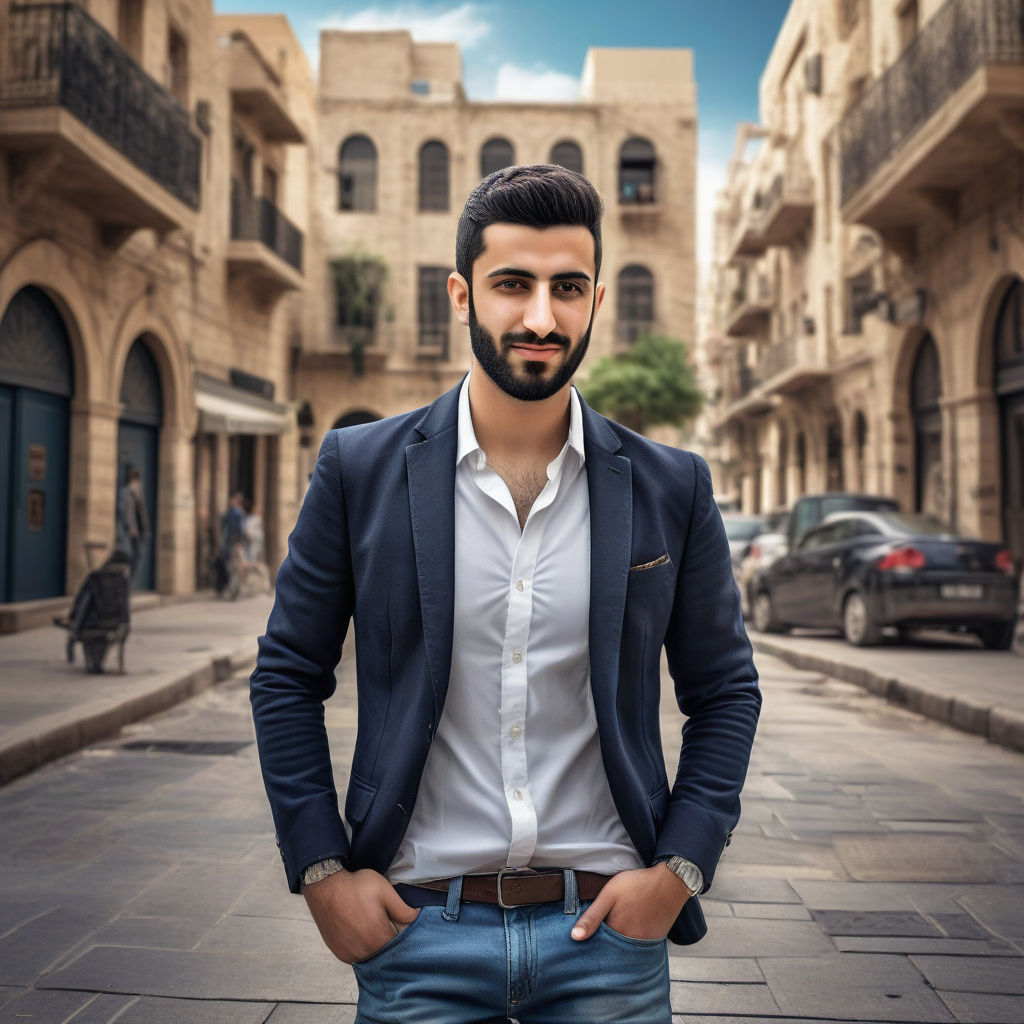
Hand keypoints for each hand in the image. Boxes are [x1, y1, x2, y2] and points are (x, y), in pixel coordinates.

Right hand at [302, 868, 418, 963]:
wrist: (325, 887)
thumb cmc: (356, 886)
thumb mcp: (384, 890)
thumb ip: (402, 909)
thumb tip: (416, 918)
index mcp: (379, 936)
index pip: (400, 944)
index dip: (403, 933)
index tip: (400, 923)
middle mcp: (365, 950)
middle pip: (386, 952)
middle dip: (389, 940)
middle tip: (385, 922)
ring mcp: (351, 954)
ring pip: (372, 956)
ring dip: (375, 946)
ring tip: (372, 926)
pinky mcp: (340, 953)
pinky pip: (358, 956)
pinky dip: (363, 948)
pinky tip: (361, 932)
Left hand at [571, 864, 690, 941]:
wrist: (669, 882)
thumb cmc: (637, 885)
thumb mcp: (609, 895)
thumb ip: (592, 916)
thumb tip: (575, 937)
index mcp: (616, 933)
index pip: (598, 944)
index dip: (591, 938)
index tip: (584, 935)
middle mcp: (630, 943)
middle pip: (611, 948)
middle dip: (604, 942)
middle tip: (602, 926)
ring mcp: (644, 943)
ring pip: (624, 947)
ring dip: (618, 941)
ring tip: (617, 923)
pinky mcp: (654, 939)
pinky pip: (638, 945)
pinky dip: (631, 939)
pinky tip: (630, 925)